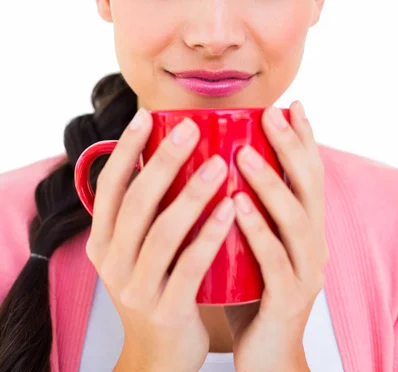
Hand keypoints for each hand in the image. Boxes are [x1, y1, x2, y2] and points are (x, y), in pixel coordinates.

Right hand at [86, 109, 234, 371]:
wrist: (160, 354)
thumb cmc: (157, 284)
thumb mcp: (137, 249)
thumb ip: (145, 210)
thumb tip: (164, 152)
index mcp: (102, 240)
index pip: (109, 186)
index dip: (126, 149)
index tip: (147, 114)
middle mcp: (111, 261)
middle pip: (136, 202)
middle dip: (163, 161)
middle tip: (191, 128)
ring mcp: (136, 287)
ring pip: (162, 231)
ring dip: (191, 194)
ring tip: (219, 163)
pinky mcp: (165, 309)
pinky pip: (189, 265)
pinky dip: (209, 234)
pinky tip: (230, 208)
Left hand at [224, 101, 328, 371]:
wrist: (265, 354)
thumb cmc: (252, 288)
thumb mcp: (254, 242)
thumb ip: (244, 207)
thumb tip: (213, 163)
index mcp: (304, 227)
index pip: (309, 174)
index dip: (304, 139)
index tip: (290, 105)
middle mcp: (313, 243)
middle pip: (310, 187)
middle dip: (292, 147)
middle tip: (270, 115)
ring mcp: (304, 271)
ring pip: (295, 220)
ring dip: (270, 184)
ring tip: (243, 155)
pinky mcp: (288, 299)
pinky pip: (274, 261)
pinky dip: (257, 230)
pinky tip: (236, 207)